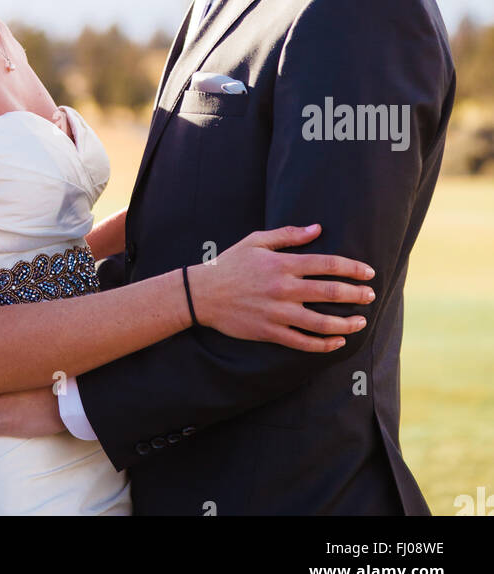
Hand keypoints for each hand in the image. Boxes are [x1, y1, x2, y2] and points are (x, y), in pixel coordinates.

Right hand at [188, 222, 375, 350]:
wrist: (202, 294)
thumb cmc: (230, 264)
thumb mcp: (256, 241)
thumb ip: (288, 236)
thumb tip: (317, 229)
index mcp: (282, 264)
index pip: (327, 265)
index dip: (352, 268)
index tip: (368, 272)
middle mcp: (284, 289)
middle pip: (330, 293)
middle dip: (356, 294)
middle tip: (371, 295)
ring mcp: (278, 313)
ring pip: (322, 322)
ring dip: (347, 323)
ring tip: (361, 321)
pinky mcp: (271, 332)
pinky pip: (304, 342)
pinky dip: (325, 344)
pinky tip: (338, 341)